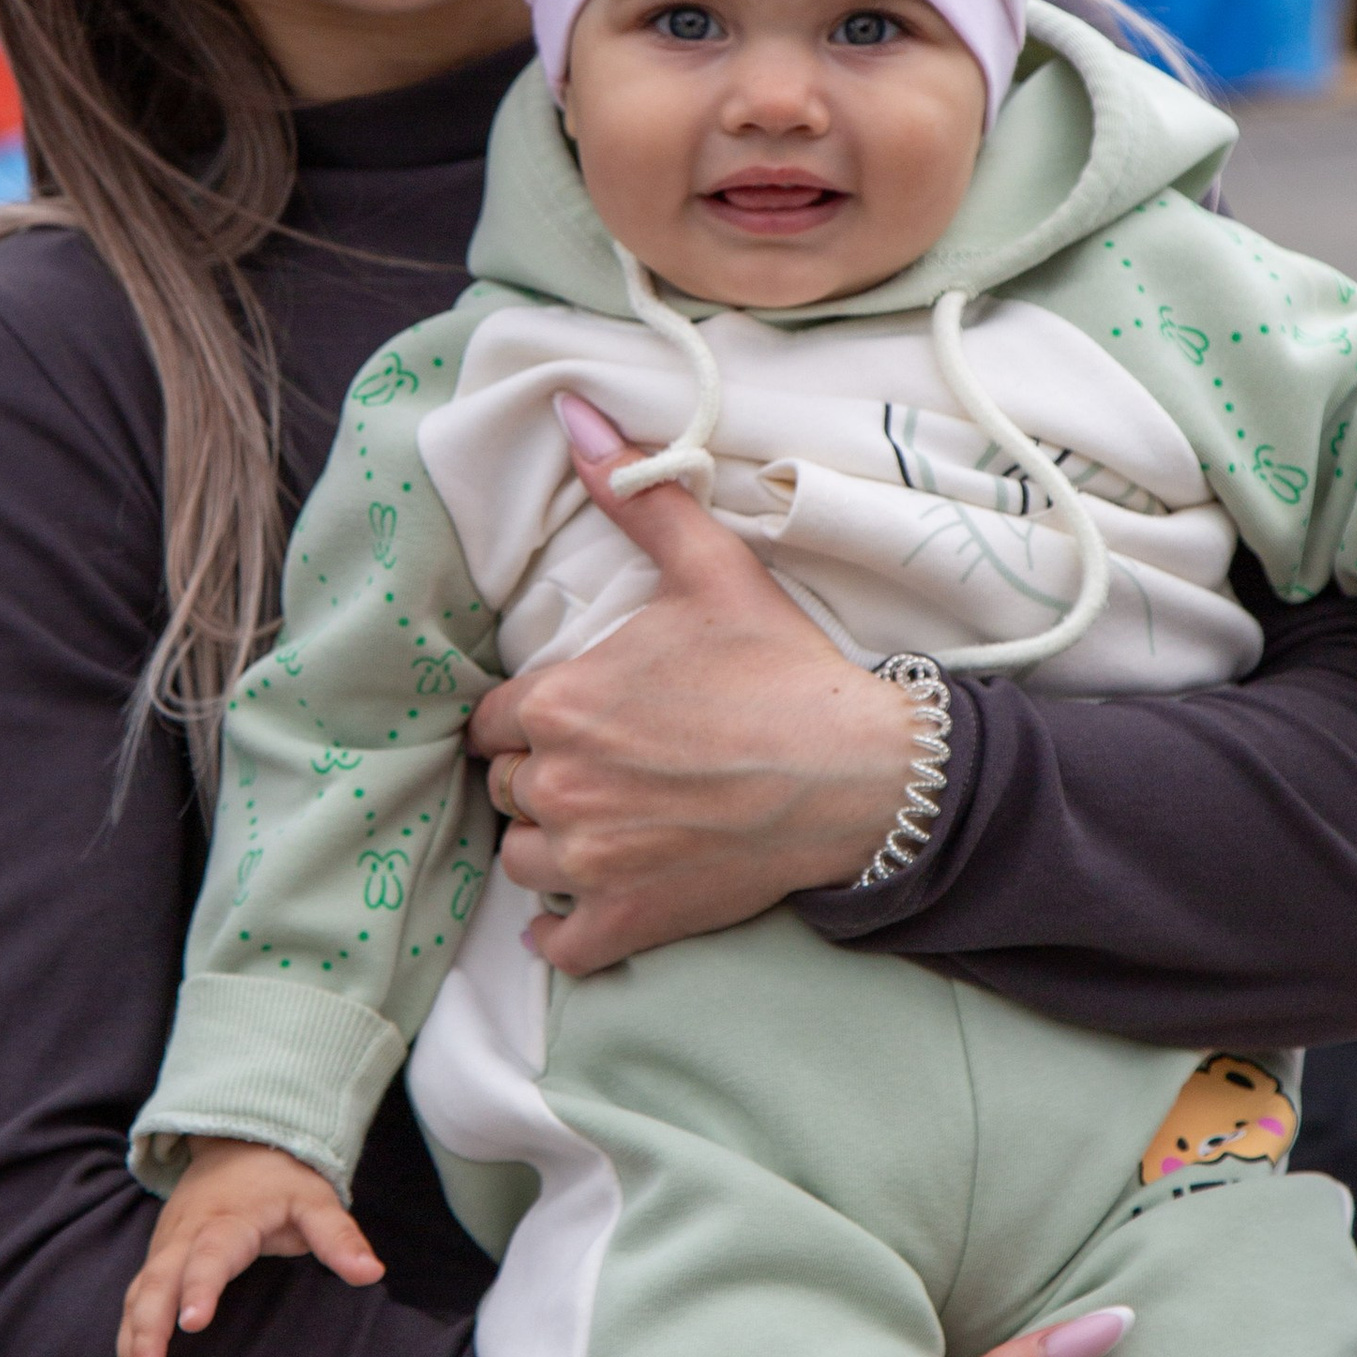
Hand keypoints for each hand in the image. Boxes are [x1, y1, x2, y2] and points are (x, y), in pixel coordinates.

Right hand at [117, 1137, 383, 1356]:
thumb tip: (372, 1273)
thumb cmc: (280, 1181)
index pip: (210, 1256)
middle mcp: (185, 1237)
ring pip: (138, 1299)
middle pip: (157, 1284)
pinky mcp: (156, 1264)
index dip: (199, 1287)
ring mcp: (165, 1251)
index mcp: (226, 1221)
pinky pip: (134, 1304)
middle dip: (147, 1331)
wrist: (236, 1145)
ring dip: (131, 1346)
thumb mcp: (315, 1200)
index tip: (192, 1323)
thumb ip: (338, 1237)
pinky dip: (128, 1342)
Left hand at [465, 396, 919, 975]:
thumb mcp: (709, 569)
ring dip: (554, 844)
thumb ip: (636, 495)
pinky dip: (567, 929)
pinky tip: (597, 900)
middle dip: (545, 773)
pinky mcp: (625, 919)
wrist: (860, 773)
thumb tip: (574, 415)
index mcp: (559, 704)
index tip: (583, 713)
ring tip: (611, 821)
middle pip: (508, 785)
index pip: (496, 718)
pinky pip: (555, 942)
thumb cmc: (780, 669)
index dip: (536, 713)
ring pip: (523, 858)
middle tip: (610, 762)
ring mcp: (588, 861)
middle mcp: (557, 786)